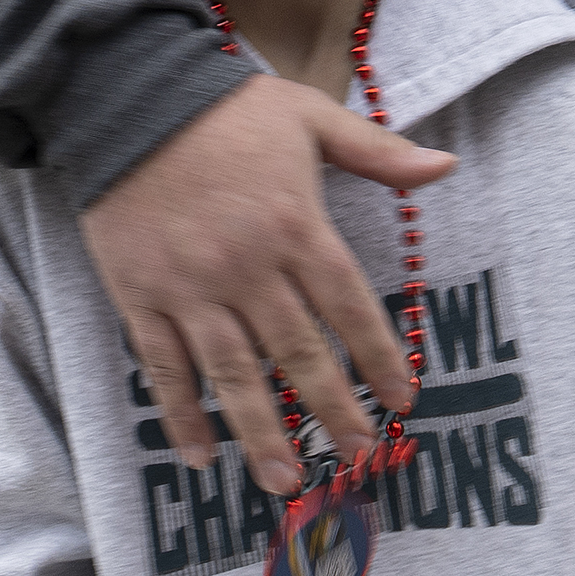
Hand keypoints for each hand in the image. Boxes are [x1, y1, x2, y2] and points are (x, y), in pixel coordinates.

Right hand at [76, 73, 454, 497]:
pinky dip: (180, 412)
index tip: (399, 398)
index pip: (347, 304)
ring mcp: (190, 286)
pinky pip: (164, 366)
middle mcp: (246, 265)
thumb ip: (378, 150)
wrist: (130, 96)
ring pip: (233, 373)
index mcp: (295, 224)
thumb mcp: (311, 115)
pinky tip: (199, 453)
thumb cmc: (228, 108)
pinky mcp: (140, 294)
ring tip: (285, 479)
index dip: (376, 355)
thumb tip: (445, 164)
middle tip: (356, 456)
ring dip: (261, 431)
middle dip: (331, 408)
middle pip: (296, 352)